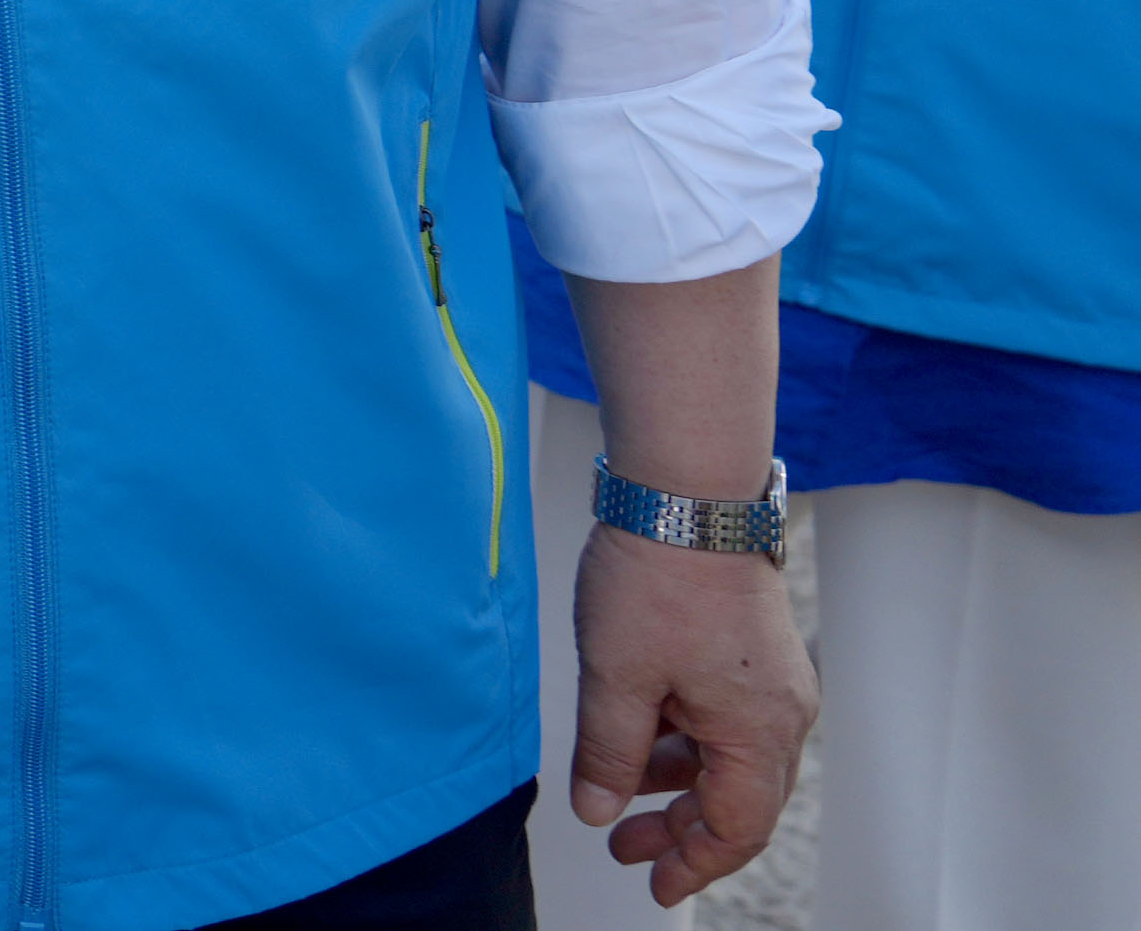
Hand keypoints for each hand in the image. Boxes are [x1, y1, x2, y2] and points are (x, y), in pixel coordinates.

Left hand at [567, 521, 815, 903]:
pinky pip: (723, 719)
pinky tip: (638, 739)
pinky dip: (683, 740)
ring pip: (728, 758)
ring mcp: (770, 682)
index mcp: (759, 732)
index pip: (737, 827)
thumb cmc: (658, 579)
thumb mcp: (616, 678)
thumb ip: (607, 753)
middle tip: (626, 849)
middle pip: (739, 800)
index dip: (694, 864)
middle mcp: (780, 714)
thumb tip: (600, 811)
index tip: (654, 886)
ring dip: (676, 783)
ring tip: (618, 797)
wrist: (686, 495)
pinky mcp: (751, 654)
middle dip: (682, 831)